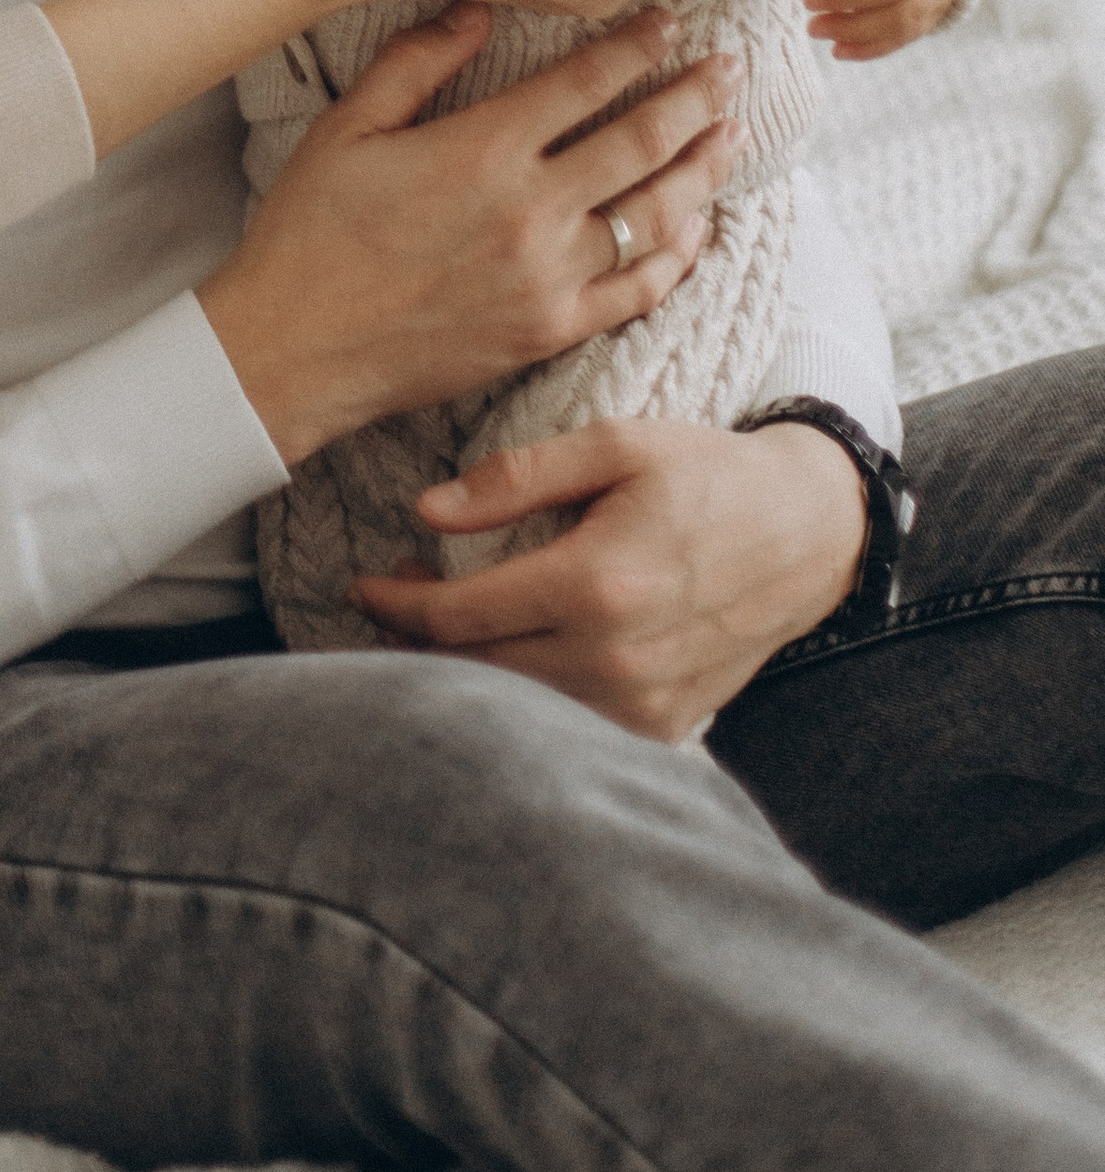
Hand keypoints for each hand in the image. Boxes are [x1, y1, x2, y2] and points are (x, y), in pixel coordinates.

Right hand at [198, 1, 743, 466]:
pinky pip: (638, 288)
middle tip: (734, 67)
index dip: (637, 47)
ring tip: (733, 134)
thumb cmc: (310, 232)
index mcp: (482, 151)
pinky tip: (698, 225)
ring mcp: (550, 278)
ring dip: (703, 169)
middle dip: (696, 98)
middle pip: (642, 142)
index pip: (585, 83)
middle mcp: (531, 211)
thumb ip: (417, 61)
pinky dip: (679, 254)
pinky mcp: (552, 330)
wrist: (296, 348)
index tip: (670, 23)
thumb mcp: (348, 127)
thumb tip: (477, 9)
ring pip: (656, 214)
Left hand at [348, 419, 868, 739]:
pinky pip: (569, 725)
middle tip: (391, 602)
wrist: (807, 532)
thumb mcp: (615, 445)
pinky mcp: (664, 727)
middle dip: (416, 642)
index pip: (458, 615)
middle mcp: (615, 659)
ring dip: (465, 673)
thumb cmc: (705, 475)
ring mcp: (642, 704)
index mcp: (594, 584)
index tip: (364, 584)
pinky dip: (525, 699)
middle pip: (474, 672)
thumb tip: (426, 510)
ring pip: (516, 707)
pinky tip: (507, 657)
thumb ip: (517, 477)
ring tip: (442, 625)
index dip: (395, 604)